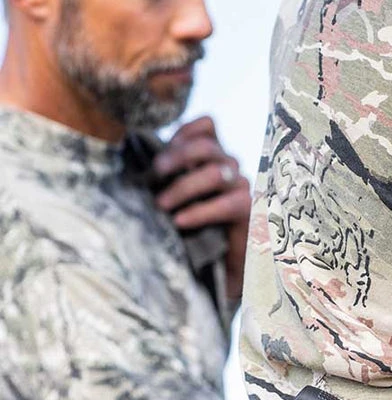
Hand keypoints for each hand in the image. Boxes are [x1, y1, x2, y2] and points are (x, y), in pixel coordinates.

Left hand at [153, 115, 251, 301]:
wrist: (214, 272)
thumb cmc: (189, 233)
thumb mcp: (172, 199)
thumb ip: (164, 178)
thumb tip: (133, 163)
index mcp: (211, 159)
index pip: (207, 127)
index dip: (186, 131)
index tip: (161, 153)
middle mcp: (229, 169)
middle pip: (208, 146)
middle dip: (178, 156)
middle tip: (155, 174)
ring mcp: (243, 188)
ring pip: (217, 172)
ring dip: (185, 187)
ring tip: (161, 206)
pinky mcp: (251, 212)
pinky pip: (228, 203)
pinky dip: (201, 211)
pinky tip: (181, 222)